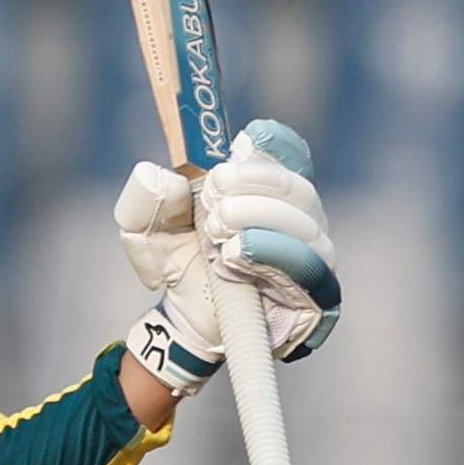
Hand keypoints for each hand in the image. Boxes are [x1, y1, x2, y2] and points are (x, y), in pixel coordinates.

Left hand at [116, 119, 338, 392]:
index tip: (242, 143)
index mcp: (271, 190)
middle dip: (253, 186)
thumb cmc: (177, 263)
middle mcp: (302, 220)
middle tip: (212, 194)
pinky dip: (269, 255)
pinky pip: (306, 271)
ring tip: (214, 230)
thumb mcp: (147, 229)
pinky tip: (233, 255)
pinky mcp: (316, 298)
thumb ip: (147, 198)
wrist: (184, 321)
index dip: (274, 146)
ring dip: (257, 219)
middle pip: (299, 189)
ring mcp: (314, 260)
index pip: (291, 156)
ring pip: (304, 227)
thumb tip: (156, 175)